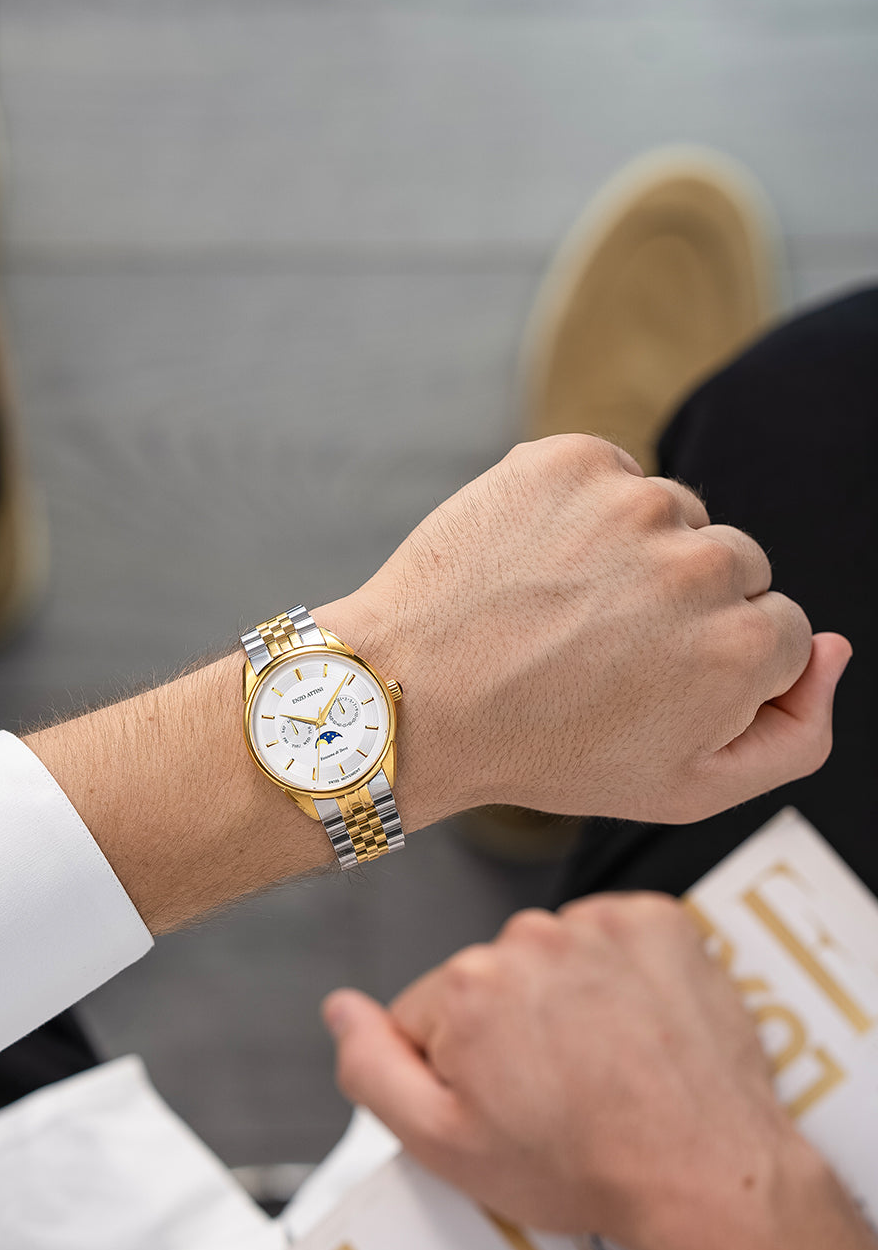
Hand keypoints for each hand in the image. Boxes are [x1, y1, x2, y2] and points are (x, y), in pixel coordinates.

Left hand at [316, 434, 849, 826]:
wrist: (412, 699)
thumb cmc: (548, 753)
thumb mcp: (686, 789)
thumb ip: (795, 734)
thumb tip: (836, 648)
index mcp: (744, 644)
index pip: (781, 631)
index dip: (715, 665)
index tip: (651, 686)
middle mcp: (703, 562)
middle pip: (738, 566)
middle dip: (686, 605)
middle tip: (603, 652)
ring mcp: (633, 503)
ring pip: (674, 517)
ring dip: (634, 555)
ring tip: (562, 612)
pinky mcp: (569, 460)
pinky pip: (611, 476)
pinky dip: (583, 511)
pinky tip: (538, 567)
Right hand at [324, 894, 877, 1249]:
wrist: (707, 1177)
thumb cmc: (582, 1169)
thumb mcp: (443, 1148)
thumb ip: (372, 1069)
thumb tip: (339, 1008)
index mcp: (466, 986)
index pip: (427, 1013)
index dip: (456, 1068)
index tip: (503, 1104)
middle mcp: (528, 938)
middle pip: (490, 979)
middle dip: (510, 1029)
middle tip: (556, 1095)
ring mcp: (600, 924)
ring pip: (552, 956)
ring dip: (567, 998)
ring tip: (603, 1067)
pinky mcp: (659, 922)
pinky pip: (613, 936)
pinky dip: (621, 974)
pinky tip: (634, 1029)